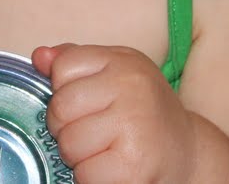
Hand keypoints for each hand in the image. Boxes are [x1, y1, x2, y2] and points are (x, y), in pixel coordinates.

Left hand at [33, 44, 193, 183]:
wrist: (188, 152)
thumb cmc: (143, 111)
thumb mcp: (114, 74)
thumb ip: (75, 62)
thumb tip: (39, 57)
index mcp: (123, 61)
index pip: (63, 67)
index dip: (64, 90)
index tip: (85, 103)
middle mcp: (132, 87)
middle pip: (61, 108)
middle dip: (66, 127)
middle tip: (92, 133)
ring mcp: (134, 125)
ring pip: (69, 144)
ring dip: (79, 156)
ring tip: (104, 151)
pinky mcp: (135, 165)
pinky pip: (85, 174)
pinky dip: (91, 177)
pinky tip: (112, 169)